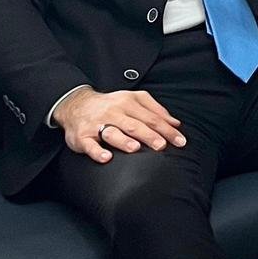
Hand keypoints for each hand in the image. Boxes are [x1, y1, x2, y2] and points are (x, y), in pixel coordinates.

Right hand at [56, 88, 185, 163]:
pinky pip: (89, 145)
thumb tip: (175, 124)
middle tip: (162, 146)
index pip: (152, 118)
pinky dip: (97, 151)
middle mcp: (113, 112)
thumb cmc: (112, 105)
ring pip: (112, 132)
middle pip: (134, 125)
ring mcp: (97, 124)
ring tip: (135, 148)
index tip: (180, 141)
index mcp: (128, 102)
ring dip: (123, 140)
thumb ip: (156, 110)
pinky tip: (106, 158)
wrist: (77, 104)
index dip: (167, 130)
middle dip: (149, 135)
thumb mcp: (135, 100)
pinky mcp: (82, 137)